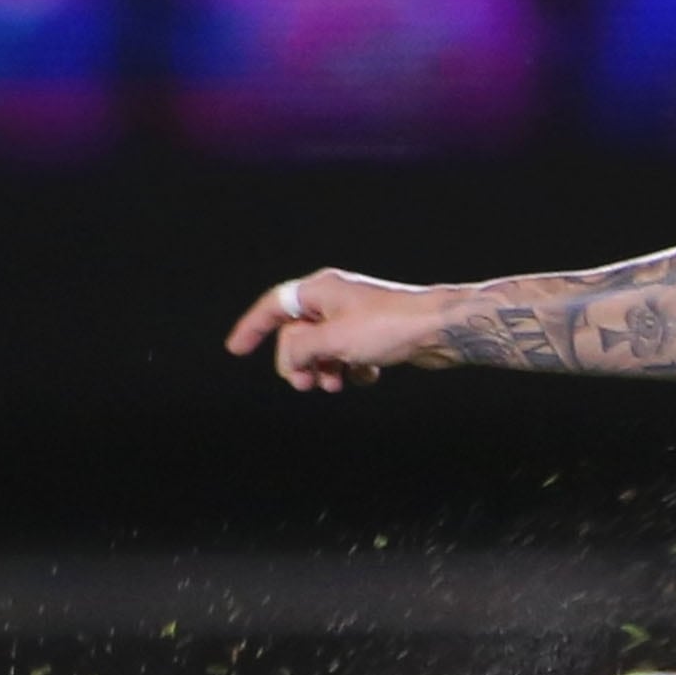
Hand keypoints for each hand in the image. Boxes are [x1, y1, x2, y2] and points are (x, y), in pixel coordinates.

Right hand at [224, 270, 449, 391]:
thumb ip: (299, 350)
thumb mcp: (333, 340)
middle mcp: (335, 300)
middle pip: (297, 335)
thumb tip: (288, 361)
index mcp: (320, 290)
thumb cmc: (389, 326)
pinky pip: (349, 357)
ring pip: (324, 350)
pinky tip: (367, 375)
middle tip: (306, 384)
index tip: (235, 350)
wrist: (440, 330)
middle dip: (298, 362)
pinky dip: (352, 370)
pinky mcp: (376, 336)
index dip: (251, 328)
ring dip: (324, 370)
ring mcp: (356, 318)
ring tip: (335, 383)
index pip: (273, 307)